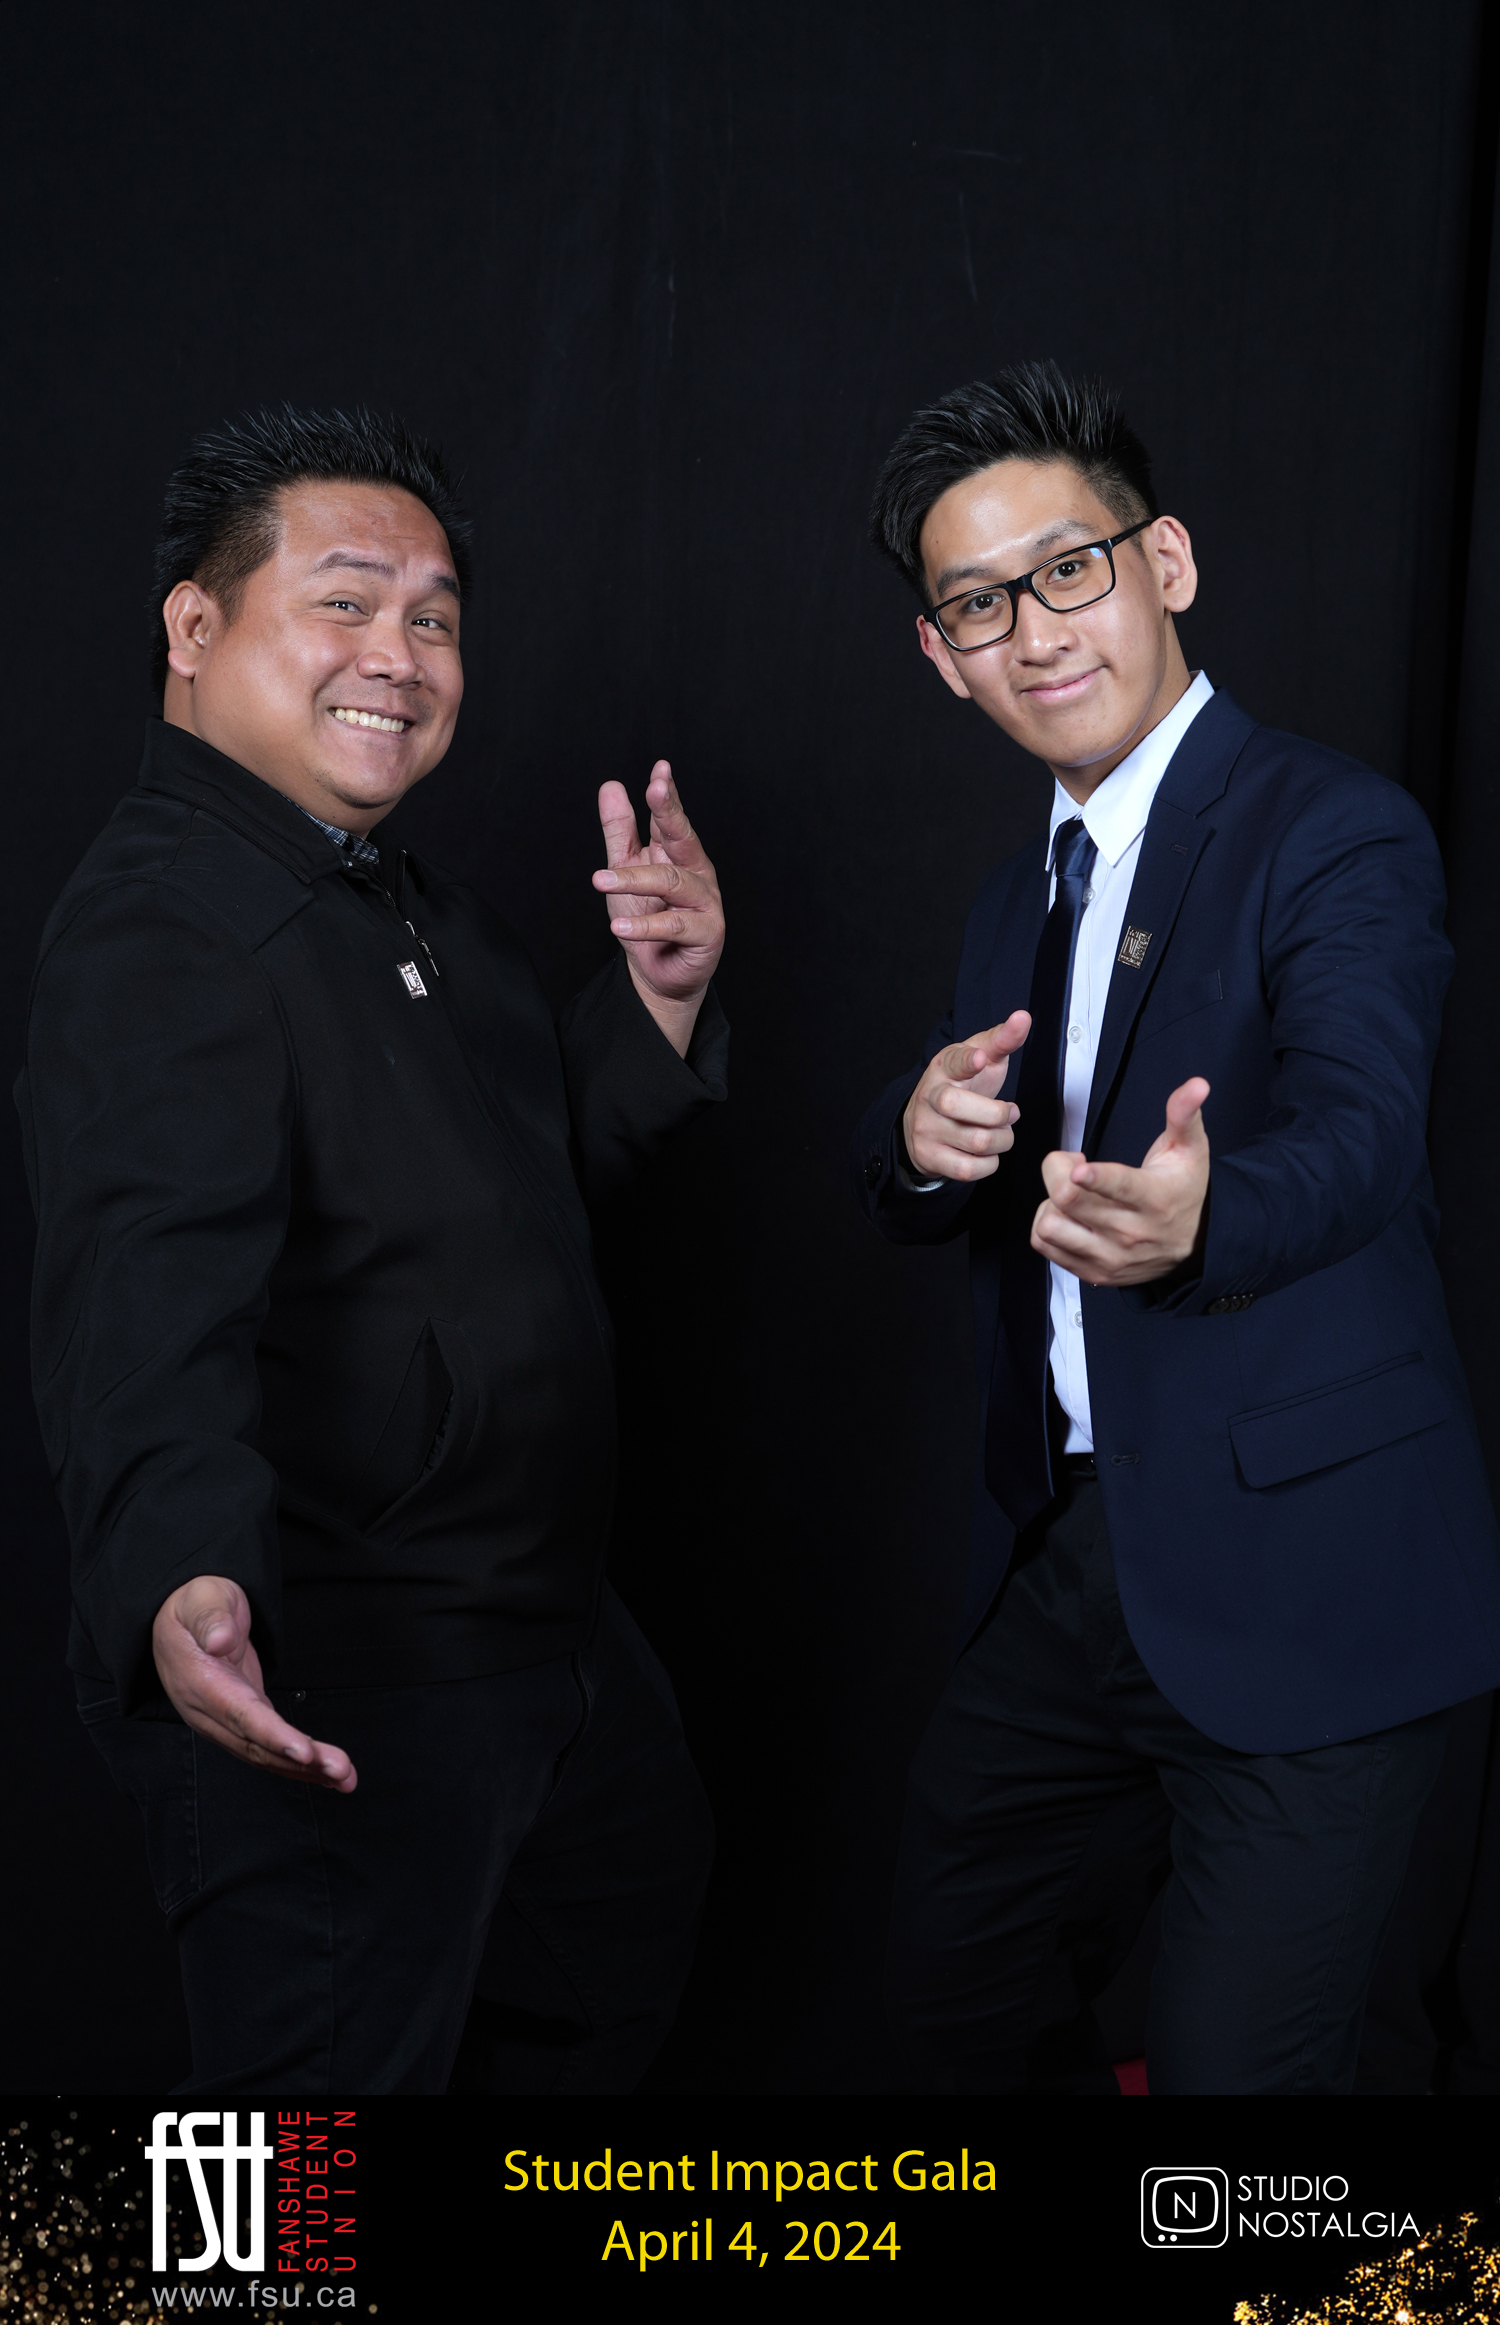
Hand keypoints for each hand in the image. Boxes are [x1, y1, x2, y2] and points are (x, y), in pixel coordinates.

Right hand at [152, 1576, 356, 1790]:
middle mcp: (208, 1711)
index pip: (239, 1714)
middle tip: (341, 1769)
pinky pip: (269, 1747)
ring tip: (345, 1778)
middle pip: (257, 1743)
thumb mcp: (201, 1599)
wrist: (180, 1619)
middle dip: (301, 1761)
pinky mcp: (241, 1719)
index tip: (303, 1751)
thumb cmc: (195, 1604)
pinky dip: (298, 1763)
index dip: (272, 1735)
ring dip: (306, 1770)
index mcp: (199, 1682)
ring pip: (265, 1753)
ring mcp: (223, 1720)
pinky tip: (326, 1772)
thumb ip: (210, 1618)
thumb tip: (220, 1639)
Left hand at [592, 763, 724, 1054]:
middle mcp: (698, 873)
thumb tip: (611, 785)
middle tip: (653, 789)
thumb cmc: (646, 917)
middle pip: (683, 837)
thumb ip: (620, 831)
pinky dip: (645, 926)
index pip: (673, 819)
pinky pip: (674, 924)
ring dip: (634, 880)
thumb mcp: (625, 869)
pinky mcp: (706, 933)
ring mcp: (706, 902)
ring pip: (672, 882)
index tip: (659, 769)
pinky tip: (618, 926)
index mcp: (680, 854)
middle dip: (669, 811)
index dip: (667, 795)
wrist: (659, 973)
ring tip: (599, 881)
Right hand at [901, 1012, 1030, 1181]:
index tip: (981, 1058)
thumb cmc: (961, 1086)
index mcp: (943, 1068)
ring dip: (1002, 1140)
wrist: (922, 1121)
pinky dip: (989, 1163)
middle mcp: (929, 1098)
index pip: (954, 1062)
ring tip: (1000, 1132)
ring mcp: (926, 1129)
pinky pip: (970, 1169)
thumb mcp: (980, 1057)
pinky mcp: (930, 1157)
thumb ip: (1002, 1039)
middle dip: (1000, 1115)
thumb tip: (1022, 1017)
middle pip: (964, 1109)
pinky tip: (987, 1152)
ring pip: (978, 1143)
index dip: (968, 1061)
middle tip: (1009, 1112)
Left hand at [1031, 1076, 1209, 1285]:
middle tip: (1071, 1162)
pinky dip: (1045, 1224)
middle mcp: (1130, 1232)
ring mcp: (1109, 1256)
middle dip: (1058, 1168)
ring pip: (1050, 1226)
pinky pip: (1044, 1245)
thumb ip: (1184, 1114)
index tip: (1079, 1167)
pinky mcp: (1092, 1272)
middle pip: (1068, 1199)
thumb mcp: (1190, 1150)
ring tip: (1070, 1192)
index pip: (1120, 1188)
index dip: (1095, 1177)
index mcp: (1154, 1198)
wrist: (1195, 1244)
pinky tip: (1066, 1213)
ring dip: (1050, 1201)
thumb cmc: (1184, 1190)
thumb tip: (1197, 1085)